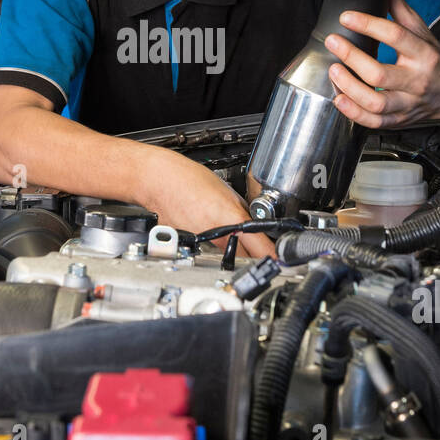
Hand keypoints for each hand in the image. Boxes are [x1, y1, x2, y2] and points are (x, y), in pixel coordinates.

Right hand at [140, 146, 276, 258]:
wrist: (157, 180)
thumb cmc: (186, 178)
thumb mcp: (226, 191)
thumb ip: (242, 210)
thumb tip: (253, 222)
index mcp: (230, 219)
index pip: (261, 248)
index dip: (274, 257)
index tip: (282, 260)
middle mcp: (217, 235)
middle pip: (245, 257)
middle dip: (255, 255)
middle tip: (263, 251)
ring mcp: (202, 243)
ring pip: (226, 254)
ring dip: (233, 249)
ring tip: (228, 233)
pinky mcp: (189, 245)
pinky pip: (208, 250)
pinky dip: (212, 244)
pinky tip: (207, 229)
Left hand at [323, 0, 439, 128]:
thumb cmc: (435, 61)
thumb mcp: (424, 33)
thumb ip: (402, 12)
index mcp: (424, 54)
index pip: (395, 37)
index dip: (368, 25)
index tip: (346, 17)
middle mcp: (417, 81)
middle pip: (380, 74)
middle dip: (352, 58)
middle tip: (333, 42)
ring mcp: (408, 104)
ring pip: (376, 103)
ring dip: (349, 88)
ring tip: (333, 71)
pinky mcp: (399, 120)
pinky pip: (374, 122)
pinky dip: (354, 113)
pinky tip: (340, 98)